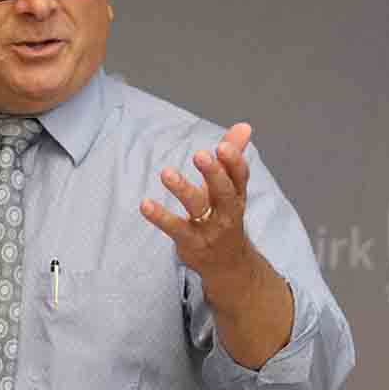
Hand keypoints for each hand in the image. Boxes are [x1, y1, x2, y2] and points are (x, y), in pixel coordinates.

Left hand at [139, 123, 257, 305]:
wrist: (228, 264)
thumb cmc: (225, 216)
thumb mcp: (231, 188)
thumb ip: (233, 156)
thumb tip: (243, 125)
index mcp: (237, 195)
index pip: (239, 177)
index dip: (234, 162)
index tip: (223, 146)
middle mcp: (227, 211)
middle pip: (223, 191)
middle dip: (213, 173)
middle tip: (200, 155)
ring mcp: (210, 228)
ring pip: (197, 207)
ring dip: (182, 189)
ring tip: (166, 173)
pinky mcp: (191, 242)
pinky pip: (175, 228)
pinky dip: (160, 217)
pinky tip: (145, 205)